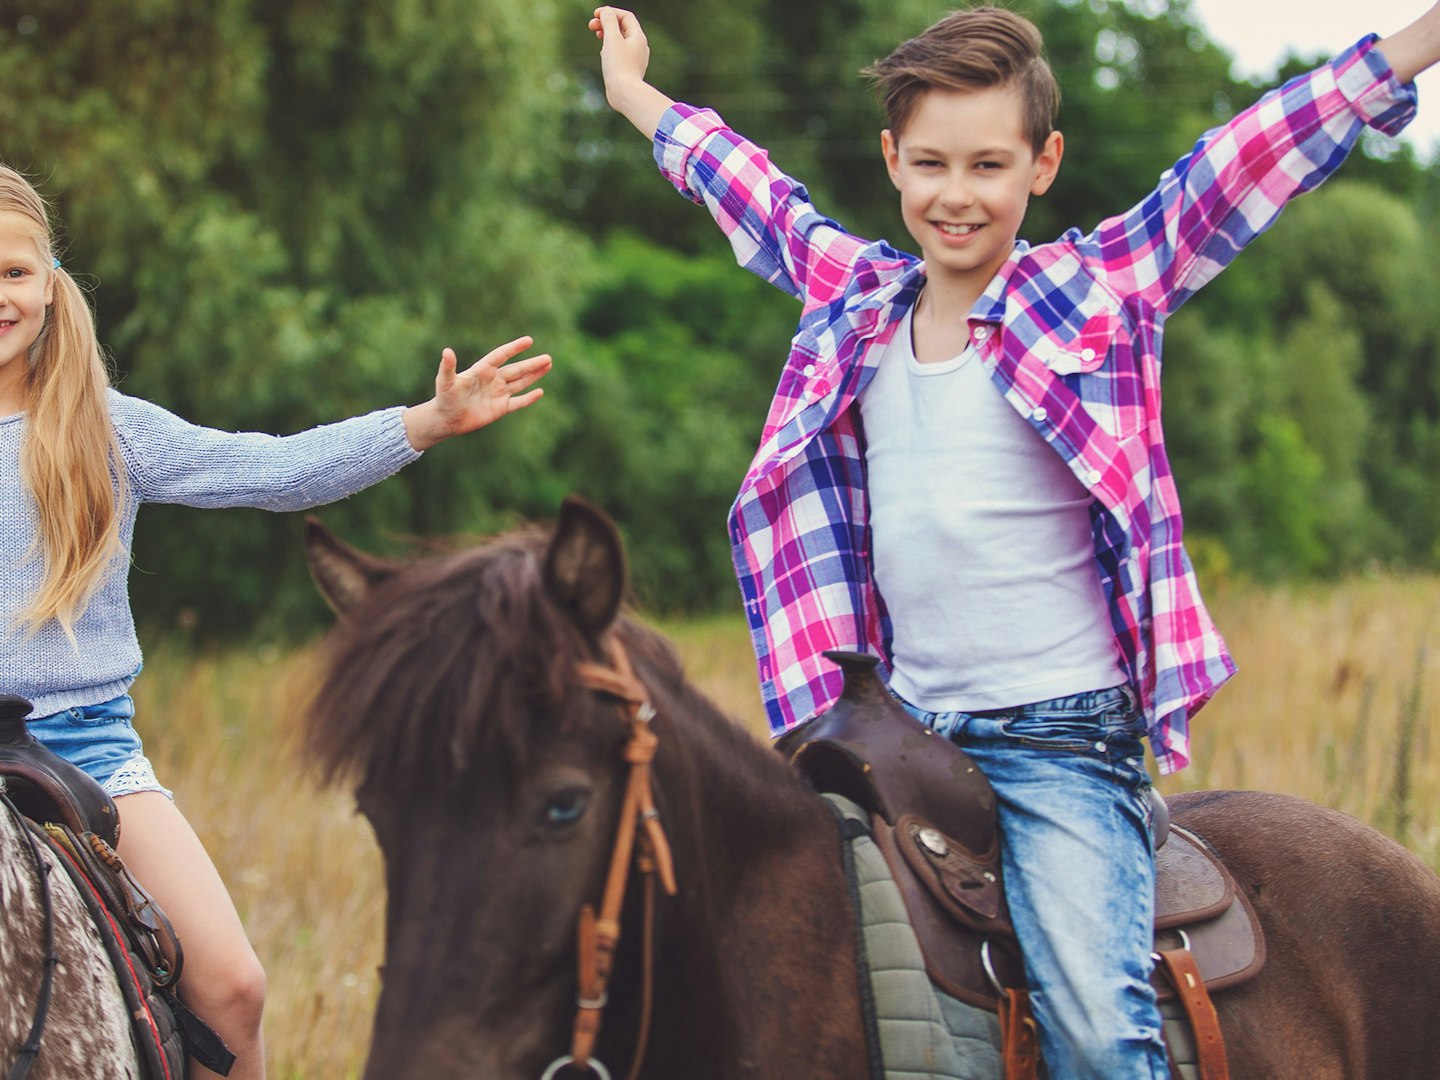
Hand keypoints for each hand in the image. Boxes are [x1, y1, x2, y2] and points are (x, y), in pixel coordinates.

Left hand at [402, 337, 550, 450]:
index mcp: (482, 370)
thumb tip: (447, 351)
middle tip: (548, 358)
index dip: (514, 348)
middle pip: (516, 370)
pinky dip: (528, 398)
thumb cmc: (444, 398)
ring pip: (520, 382)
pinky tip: (540, 392)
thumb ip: (448, 367)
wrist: (446, 419)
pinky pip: (518, 402)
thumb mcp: (445, 382)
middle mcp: (493, 380)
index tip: (529, 341)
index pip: (501, 356)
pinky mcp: (500, 408)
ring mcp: (498, 394)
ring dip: (534, 375)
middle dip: (532, 364)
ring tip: (548, 366)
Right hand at [589, 7, 650, 103]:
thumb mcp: (612, 39)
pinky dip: (610, 48)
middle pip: (623, 28)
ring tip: (596, 35)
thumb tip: (606, 12)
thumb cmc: (619, 66)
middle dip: (606, 23)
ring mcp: (635, 59)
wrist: (625, 94)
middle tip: (590, 25)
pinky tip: (603, 54)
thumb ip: (609, 22)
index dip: (610, 12)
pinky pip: (620, 53)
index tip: (595, 15)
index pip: (626, 17)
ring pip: (621, 41)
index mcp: (638, 38)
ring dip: (607, 35)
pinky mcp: (629, 70)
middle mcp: (640, 47)